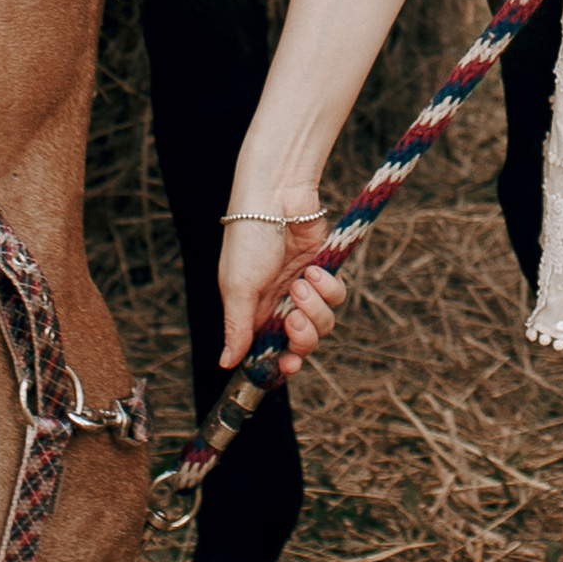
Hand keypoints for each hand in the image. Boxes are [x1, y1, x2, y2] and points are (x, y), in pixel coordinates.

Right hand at [216, 210, 344, 375]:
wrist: (275, 196)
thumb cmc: (248, 238)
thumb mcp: (237, 287)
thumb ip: (237, 328)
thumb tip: (226, 364)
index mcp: (253, 312)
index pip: (269, 351)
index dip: (281, 364)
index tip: (288, 365)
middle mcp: (278, 304)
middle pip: (300, 343)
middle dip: (302, 338)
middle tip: (294, 320)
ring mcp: (303, 288)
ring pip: (322, 322)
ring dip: (314, 308)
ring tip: (301, 283)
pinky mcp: (324, 271)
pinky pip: (336, 296)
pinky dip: (327, 288)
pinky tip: (314, 270)